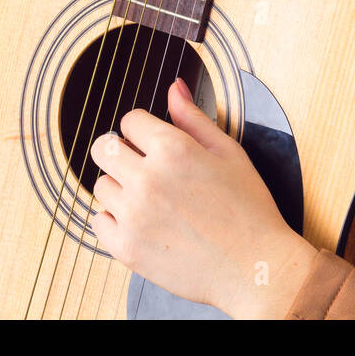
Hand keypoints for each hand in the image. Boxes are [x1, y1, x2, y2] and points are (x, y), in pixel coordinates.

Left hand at [88, 77, 313, 317]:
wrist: (255, 267)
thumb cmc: (249, 210)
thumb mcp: (229, 153)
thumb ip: (194, 118)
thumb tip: (174, 88)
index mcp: (174, 150)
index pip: (130, 121)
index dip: (144, 129)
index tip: (154, 143)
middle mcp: (148, 179)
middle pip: (103, 148)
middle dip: (120, 151)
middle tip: (142, 166)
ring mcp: (133, 215)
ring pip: (101, 185)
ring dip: (120, 188)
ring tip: (151, 199)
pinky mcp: (126, 248)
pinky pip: (99, 221)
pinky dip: (115, 220)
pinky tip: (143, 222)